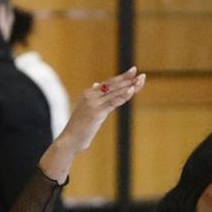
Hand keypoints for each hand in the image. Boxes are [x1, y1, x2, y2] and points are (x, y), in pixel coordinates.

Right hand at [39, 67, 145, 182]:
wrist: (69, 140)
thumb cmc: (79, 127)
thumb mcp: (86, 109)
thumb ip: (94, 98)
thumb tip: (96, 84)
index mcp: (88, 93)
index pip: (108, 83)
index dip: (121, 78)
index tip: (133, 72)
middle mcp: (90, 95)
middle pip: (113, 85)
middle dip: (128, 80)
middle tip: (141, 75)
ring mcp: (93, 103)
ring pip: (114, 92)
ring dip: (129, 86)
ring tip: (140, 81)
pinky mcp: (96, 112)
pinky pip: (113, 102)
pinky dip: (123, 96)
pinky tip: (131, 91)